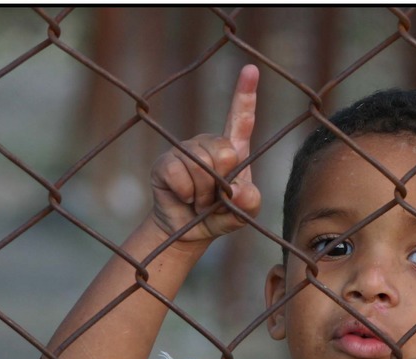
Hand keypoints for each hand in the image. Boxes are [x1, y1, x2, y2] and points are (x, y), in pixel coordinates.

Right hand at [150, 64, 260, 241]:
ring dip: (203, 194)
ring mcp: (184, 149)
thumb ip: (250, 203)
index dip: (245, 94)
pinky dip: (186, 193)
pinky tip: (184, 198)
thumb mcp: (243, 213)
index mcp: (233, 148)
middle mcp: (208, 143)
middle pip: (224, 152)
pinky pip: (179, 173)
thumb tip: (239, 191)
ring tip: (199, 201)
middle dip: (221, 184)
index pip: (241, 118)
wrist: (188, 232)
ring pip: (201, 165)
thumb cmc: (219, 215)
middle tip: (214, 199)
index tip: (250, 69)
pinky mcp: (165, 162)